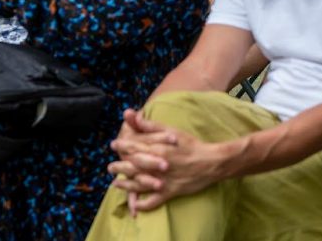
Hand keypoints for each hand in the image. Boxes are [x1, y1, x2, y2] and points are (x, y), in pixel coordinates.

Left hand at [107, 110, 224, 213]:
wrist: (212, 162)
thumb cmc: (191, 144)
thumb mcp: (171, 130)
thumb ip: (151, 125)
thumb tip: (135, 115)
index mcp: (157, 148)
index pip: (134, 147)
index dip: (122, 146)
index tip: (114, 145)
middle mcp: (157, 165)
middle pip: (133, 166)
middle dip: (119, 166)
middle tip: (110, 167)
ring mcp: (163, 179)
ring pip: (139, 183)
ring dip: (126, 184)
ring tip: (116, 183)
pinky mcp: (171, 191)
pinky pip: (154, 200)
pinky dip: (144, 203)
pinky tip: (135, 205)